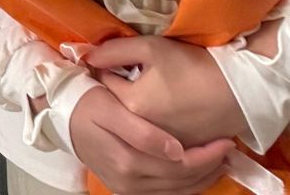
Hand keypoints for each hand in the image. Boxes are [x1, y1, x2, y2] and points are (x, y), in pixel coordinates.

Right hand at [69, 89, 233, 193]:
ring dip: (202, 179)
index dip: (206, 156)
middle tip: (228, 149)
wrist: (61, 114)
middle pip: (180, 182)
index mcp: (126, 161)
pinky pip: (165, 194)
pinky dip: (186, 186)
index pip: (178, 165)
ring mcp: (127, 188)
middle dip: (209, 167)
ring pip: (176, 192)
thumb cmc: (87, 102)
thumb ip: (142, 131)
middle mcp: (128, 182)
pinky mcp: (126, 189)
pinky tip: (197, 173)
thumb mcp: (110, 107)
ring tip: (220, 162)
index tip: (225, 140)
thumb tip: (175, 150)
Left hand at [87, 35, 251, 147]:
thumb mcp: (150, 47)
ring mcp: (161, 145)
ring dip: (132, 114)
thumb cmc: (192, 65)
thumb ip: (115, 50)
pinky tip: (161, 115)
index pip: (103, 83)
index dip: (107, 68)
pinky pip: (156, 143)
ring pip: (134, 128)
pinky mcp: (179, 152)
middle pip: (116, 110)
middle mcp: (143, 131)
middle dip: (116, 93)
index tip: (115, 61)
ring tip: (144, 97)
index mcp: (132, 104)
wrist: (238, 90)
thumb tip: (88, 56)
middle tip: (127, 78)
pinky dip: (152, 132)